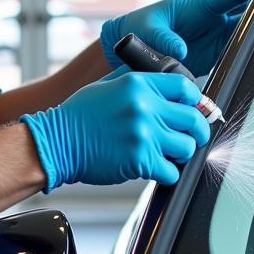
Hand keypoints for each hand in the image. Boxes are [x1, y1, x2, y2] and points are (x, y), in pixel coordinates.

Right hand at [21, 72, 210, 190]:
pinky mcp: (140, 160)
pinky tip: (156, 168)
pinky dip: (167, 174)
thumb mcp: (107, 85)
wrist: (56, 143)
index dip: (195, 101)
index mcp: (138, 84)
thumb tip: (164, 80)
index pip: (185, 88)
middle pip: (193, 119)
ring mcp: (144, 134)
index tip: (195, 110)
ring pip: (187, 147)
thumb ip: (136, 80)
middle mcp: (145, 106)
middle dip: (198, 130)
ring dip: (182, 153)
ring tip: (169, 153)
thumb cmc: (78, 116)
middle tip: (192, 136)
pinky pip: (172, 171)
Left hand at [99, 0, 253, 75]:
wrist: (130, 48)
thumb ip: (162, 38)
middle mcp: (213, 21)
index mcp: (200, 6)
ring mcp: (215, 40)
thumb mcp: (147, 29)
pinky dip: (246, 60)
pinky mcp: (213, 58)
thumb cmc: (137, 28)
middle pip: (246, 14)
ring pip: (246, 37)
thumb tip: (180, 52)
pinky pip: (235, 58)